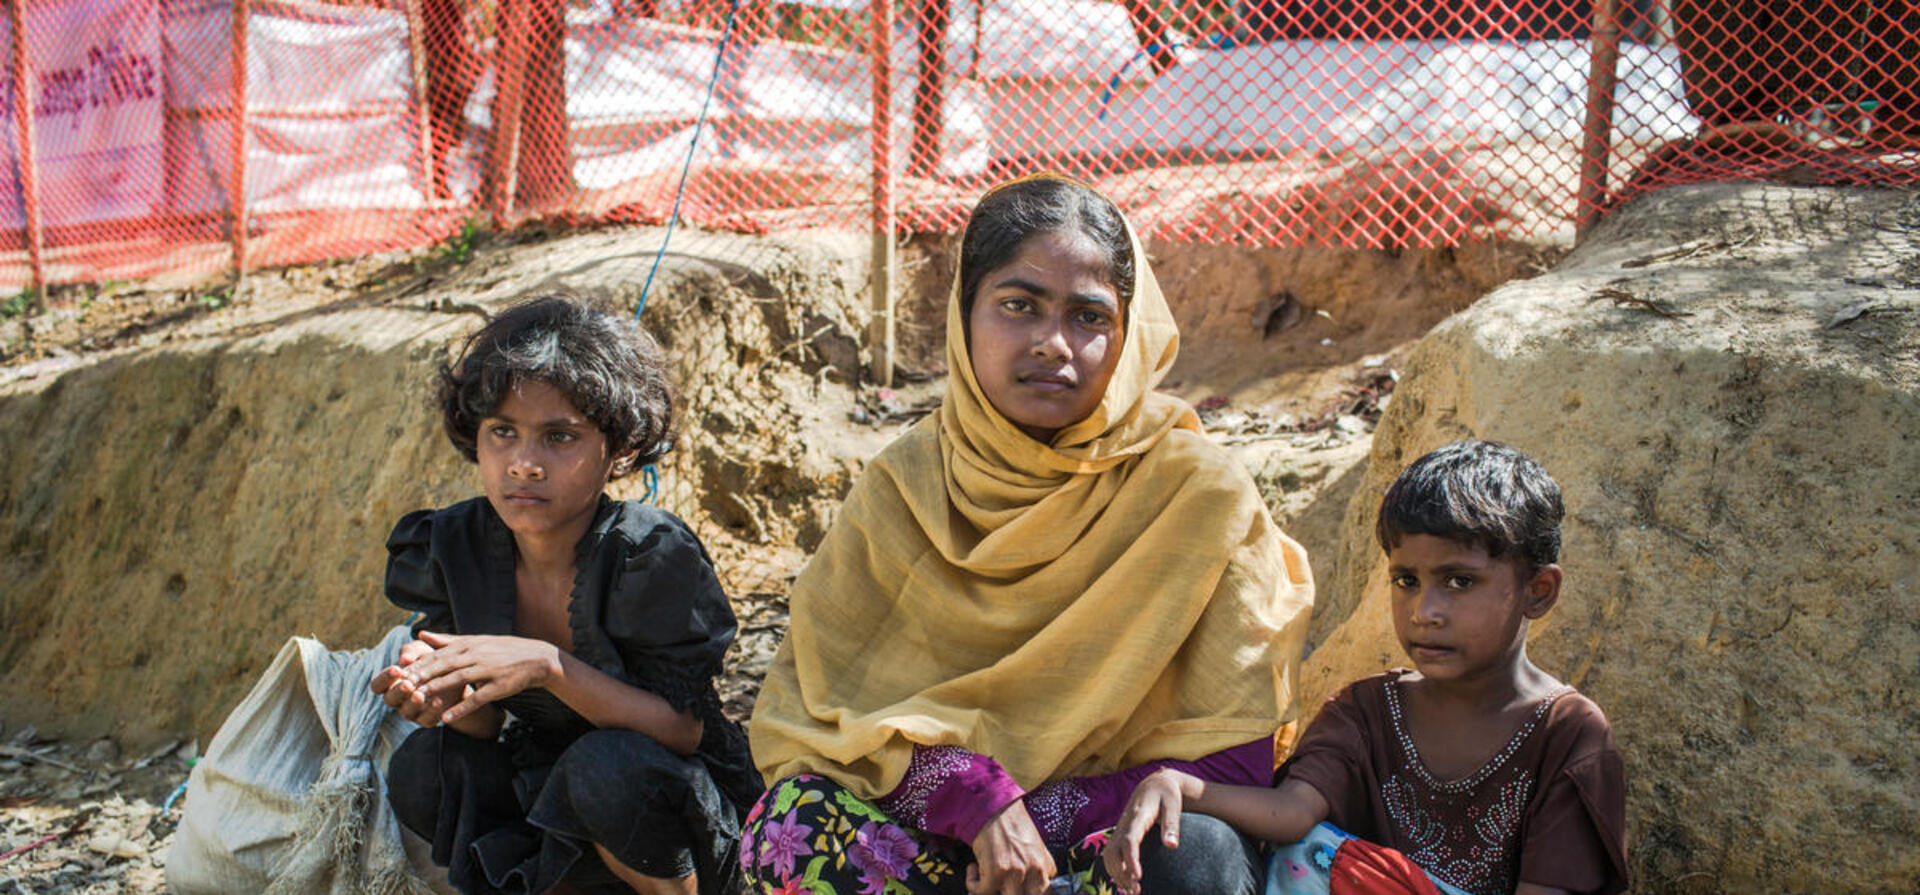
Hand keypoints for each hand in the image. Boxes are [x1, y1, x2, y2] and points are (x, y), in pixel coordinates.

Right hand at [371, 638, 457, 725]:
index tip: (397, 669)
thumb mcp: (422, 650)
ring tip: (420, 695)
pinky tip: (438, 701)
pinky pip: (426, 720)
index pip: (377, 685)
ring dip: (413, 704)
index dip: (384, 678)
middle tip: (407, 684)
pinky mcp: (428, 719)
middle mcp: (398, 699)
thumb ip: (411, 651)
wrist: (456, 673)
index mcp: (391, 683)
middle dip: (398, 692)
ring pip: (406, 712)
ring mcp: (412, 711)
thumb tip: (404, 659)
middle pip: (390, 700)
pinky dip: (432, 711)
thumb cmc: (432, 659)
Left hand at [399, 631, 562, 724]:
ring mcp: (487, 670)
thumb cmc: (503, 650)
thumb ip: (447, 640)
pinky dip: (461, 709)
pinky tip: (446, 718)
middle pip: (443, 665)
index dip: (417, 664)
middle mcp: (476, 655)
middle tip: (402, 686)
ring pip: (457, 680)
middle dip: (421, 675)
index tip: (399, 673)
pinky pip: (476, 699)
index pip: (437, 654)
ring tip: (418, 699)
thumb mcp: (476, 640)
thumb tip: (421, 635)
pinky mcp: (498, 687)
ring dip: (436, 689)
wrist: (536, 659)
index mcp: (469, 644)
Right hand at [967, 800, 1054, 894]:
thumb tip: (1031, 881)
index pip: (1047, 894)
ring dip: (992, 891)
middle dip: (1016, 894)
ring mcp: (1015, 873)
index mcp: (1045, 866)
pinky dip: (973, 883)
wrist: (993, 803)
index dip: (1031, 893)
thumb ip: (1037, 865)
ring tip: (985, 879)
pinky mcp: (995, 873)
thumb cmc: (1010, 821)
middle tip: (1001, 887)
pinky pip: (981, 892)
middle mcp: (1034, 872)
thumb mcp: (1034, 845)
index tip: (1017, 887)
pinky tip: (973, 868)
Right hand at [1102, 769, 1198, 894]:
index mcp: (1137, 817)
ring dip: (1116, 874)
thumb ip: (1172, 825)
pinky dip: (1115, 870)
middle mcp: (1124, 825)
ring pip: (1108, 856)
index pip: (1129, 841)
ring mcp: (1119, 830)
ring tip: (1132, 891)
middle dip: (1121, 873)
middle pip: (1113, 852)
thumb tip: (1173, 846)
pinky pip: (1111, 855)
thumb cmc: (1167, 795)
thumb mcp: (1173, 806)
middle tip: (1137, 891)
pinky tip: (1127, 883)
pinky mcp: (1120, 835)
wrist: (1153, 784)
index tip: (1138, 877)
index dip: (1131, 860)